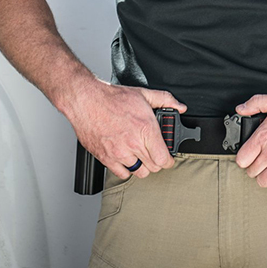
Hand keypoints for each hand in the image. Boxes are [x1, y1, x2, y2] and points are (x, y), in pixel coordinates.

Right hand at [59, 78, 186, 179]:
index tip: (167, 157)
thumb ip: (165, 100)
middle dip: (157, 161)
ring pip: (140, 172)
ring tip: (140, 155)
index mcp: (146, 130)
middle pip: (154, 168)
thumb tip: (180, 107)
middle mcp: (133, 144)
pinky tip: (126, 158)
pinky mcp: (106, 158)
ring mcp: (119, 153)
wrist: (86, 101)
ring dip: (142, 166)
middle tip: (153, 153)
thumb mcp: (143, 94)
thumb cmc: (112, 98)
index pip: (164, 159)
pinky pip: (122, 174)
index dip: (169, 160)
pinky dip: (126, 169)